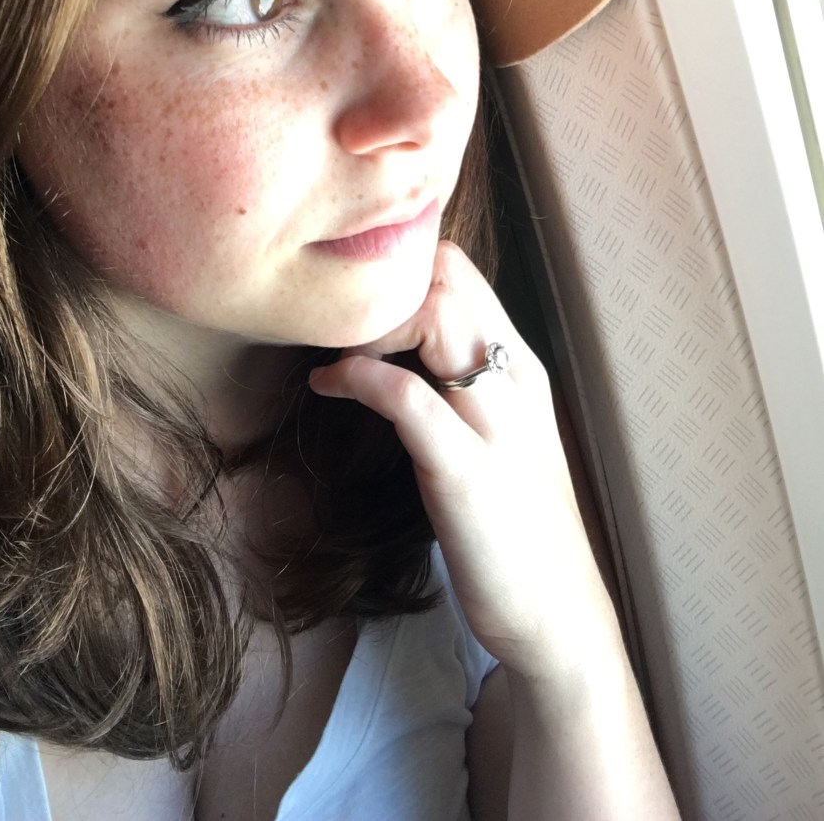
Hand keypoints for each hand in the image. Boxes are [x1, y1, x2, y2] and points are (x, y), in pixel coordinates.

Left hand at [308, 241, 617, 679]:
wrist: (558, 613)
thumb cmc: (518, 523)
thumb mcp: (504, 432)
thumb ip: (468, 383)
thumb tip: (405, 345)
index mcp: (522, 366)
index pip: (461, 273)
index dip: (402, 272)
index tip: (359, 306)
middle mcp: (514, 380)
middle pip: (446, 279)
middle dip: (381, 289)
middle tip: (339, 329)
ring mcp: (494, 422)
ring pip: (433, 317)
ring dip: (368, 324)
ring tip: (334, 353)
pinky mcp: (464, 469)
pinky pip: (403, 394)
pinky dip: (356, 376)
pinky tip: (327, 386)